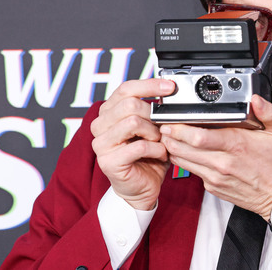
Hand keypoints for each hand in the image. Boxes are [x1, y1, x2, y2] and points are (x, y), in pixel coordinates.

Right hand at [90, 78, 175, 209]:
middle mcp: (100, 125)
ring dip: (154, 132)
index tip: (171, 87)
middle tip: (163, 127)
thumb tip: (170, 90)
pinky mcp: (108, 161)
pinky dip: (156, 149)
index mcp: (109, 112)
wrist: (143, 187)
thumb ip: (155, 109)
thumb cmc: (148, 155)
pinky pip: (139, 146)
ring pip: (132, 122)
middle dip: (154, 114)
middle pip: (130, 104)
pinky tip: (160, 154)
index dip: (149, 85)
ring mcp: (101, 143)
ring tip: (160, 141)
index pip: (126, 88)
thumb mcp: (153, 127)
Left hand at [160, 94, 271, 218]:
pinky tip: (184, 151)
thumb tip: (255, 99)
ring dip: (172, 149)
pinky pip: (192, 172)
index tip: (171, 119)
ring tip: (167, 137)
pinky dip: (184, 161)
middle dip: (169, 137)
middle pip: (183, 149)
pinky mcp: (213, 187)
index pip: (198, 137)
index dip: (180, 128)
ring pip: (183, 162)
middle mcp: (223, 163)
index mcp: (237, 145)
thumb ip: (268, 112)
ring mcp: (216, 177)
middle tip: (162, 126)